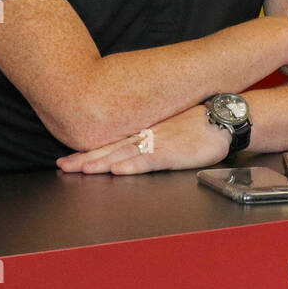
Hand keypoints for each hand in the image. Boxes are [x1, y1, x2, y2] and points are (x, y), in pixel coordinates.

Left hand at [56, 105, 229, 174]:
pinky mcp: (173, 153)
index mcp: (145, 131)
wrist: (224, 118)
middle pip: (110, 149)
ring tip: (81, 169)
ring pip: (124, 154)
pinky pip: (148, 160)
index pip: (111, 142)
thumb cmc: (200, 122)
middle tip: (63, 166)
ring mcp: (159, 143)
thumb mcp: (170, 124)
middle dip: (85, 159)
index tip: (67, 158)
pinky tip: (117, 170)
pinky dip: (131, 165)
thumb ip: (151, 133)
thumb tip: (132, 142)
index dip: (87, 151)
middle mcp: (147, 136)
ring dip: (101, 163)